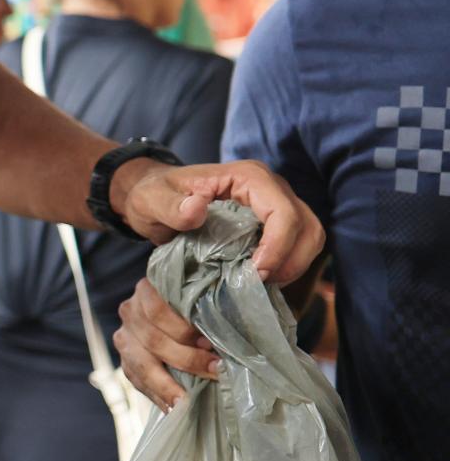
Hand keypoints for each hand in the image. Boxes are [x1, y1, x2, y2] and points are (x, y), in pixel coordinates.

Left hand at [111, 157, 323, 284]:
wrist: (155, 196)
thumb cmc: (153, 194)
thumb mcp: (151, 201)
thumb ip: (171, 206)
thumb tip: (197, 207)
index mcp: (247, 177)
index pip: (283, 212)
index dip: (278, 247)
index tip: (256, 274)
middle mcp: (270, 187)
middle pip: (306, 226)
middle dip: (290, 260)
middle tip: (257, 283)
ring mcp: (275, 203)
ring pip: (309, 237)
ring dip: (292, 265)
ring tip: (259, 283)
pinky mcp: (273, 222)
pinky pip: (297, 245)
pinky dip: (287, 265)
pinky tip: (259, 278)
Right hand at [113, 278, 219, 410]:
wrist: (179, 314)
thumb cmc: (205, 303)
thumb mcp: (212, 290)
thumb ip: (226, 293)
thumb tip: (258, 283)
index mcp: (151, 286)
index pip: (158, 307)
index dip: (183, 329)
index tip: (212, 345)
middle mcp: (132, 308)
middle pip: (152, 338)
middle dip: (185, 358)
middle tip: (215, 371)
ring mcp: (125, 333)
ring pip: (139, 361)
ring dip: (166, 382)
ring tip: (187, 401)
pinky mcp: (125, 357)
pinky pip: (134, 378)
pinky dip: (155, 394)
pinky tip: (174, 407)